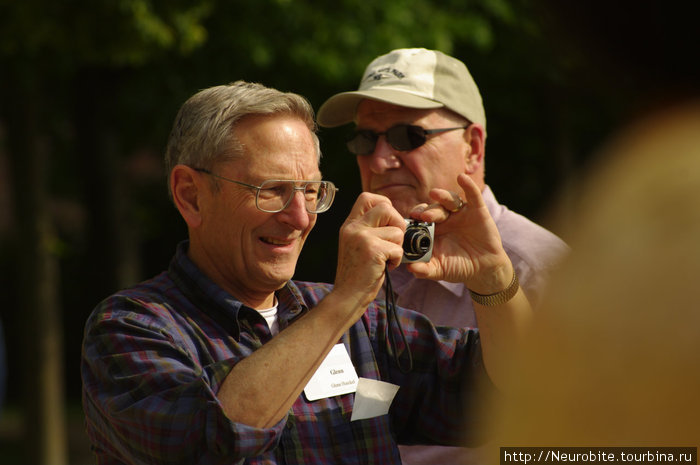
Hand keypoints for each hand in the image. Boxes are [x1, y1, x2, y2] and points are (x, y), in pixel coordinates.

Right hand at [333, 192, 405, 308]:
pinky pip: (398, 249)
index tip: (389, 221)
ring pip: (397, 231)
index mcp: (349, 225)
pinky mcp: (372, 250)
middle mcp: (353, 228)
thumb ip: (369, 229)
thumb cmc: (357, 274)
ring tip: (386, 259)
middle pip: (386, 208)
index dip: (384, 204)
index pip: (367, 198)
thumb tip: (394, 217)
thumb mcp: (356, 245)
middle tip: (393, 242)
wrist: (347, 297)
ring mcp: (361, 237)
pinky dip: (397, 260)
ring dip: (398, 247)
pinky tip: (386, 267)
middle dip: (398, 224)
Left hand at [405, 174, 512, 293]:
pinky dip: (468, 185)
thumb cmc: (458, 267)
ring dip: (442, 196)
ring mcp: (460, 213)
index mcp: (432, 229)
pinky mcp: (477, 210)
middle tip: (422, 216)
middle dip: (427, 210)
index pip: (420, 218)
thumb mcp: (440, 270)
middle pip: (433, 208)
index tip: (410, 221)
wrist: (483, 269)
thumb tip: (409, 269)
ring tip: (435, 195)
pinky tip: (462, 178)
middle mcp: (445, 218)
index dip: (414, 217)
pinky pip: (472, 195)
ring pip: (449, 200)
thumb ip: (425, 270)